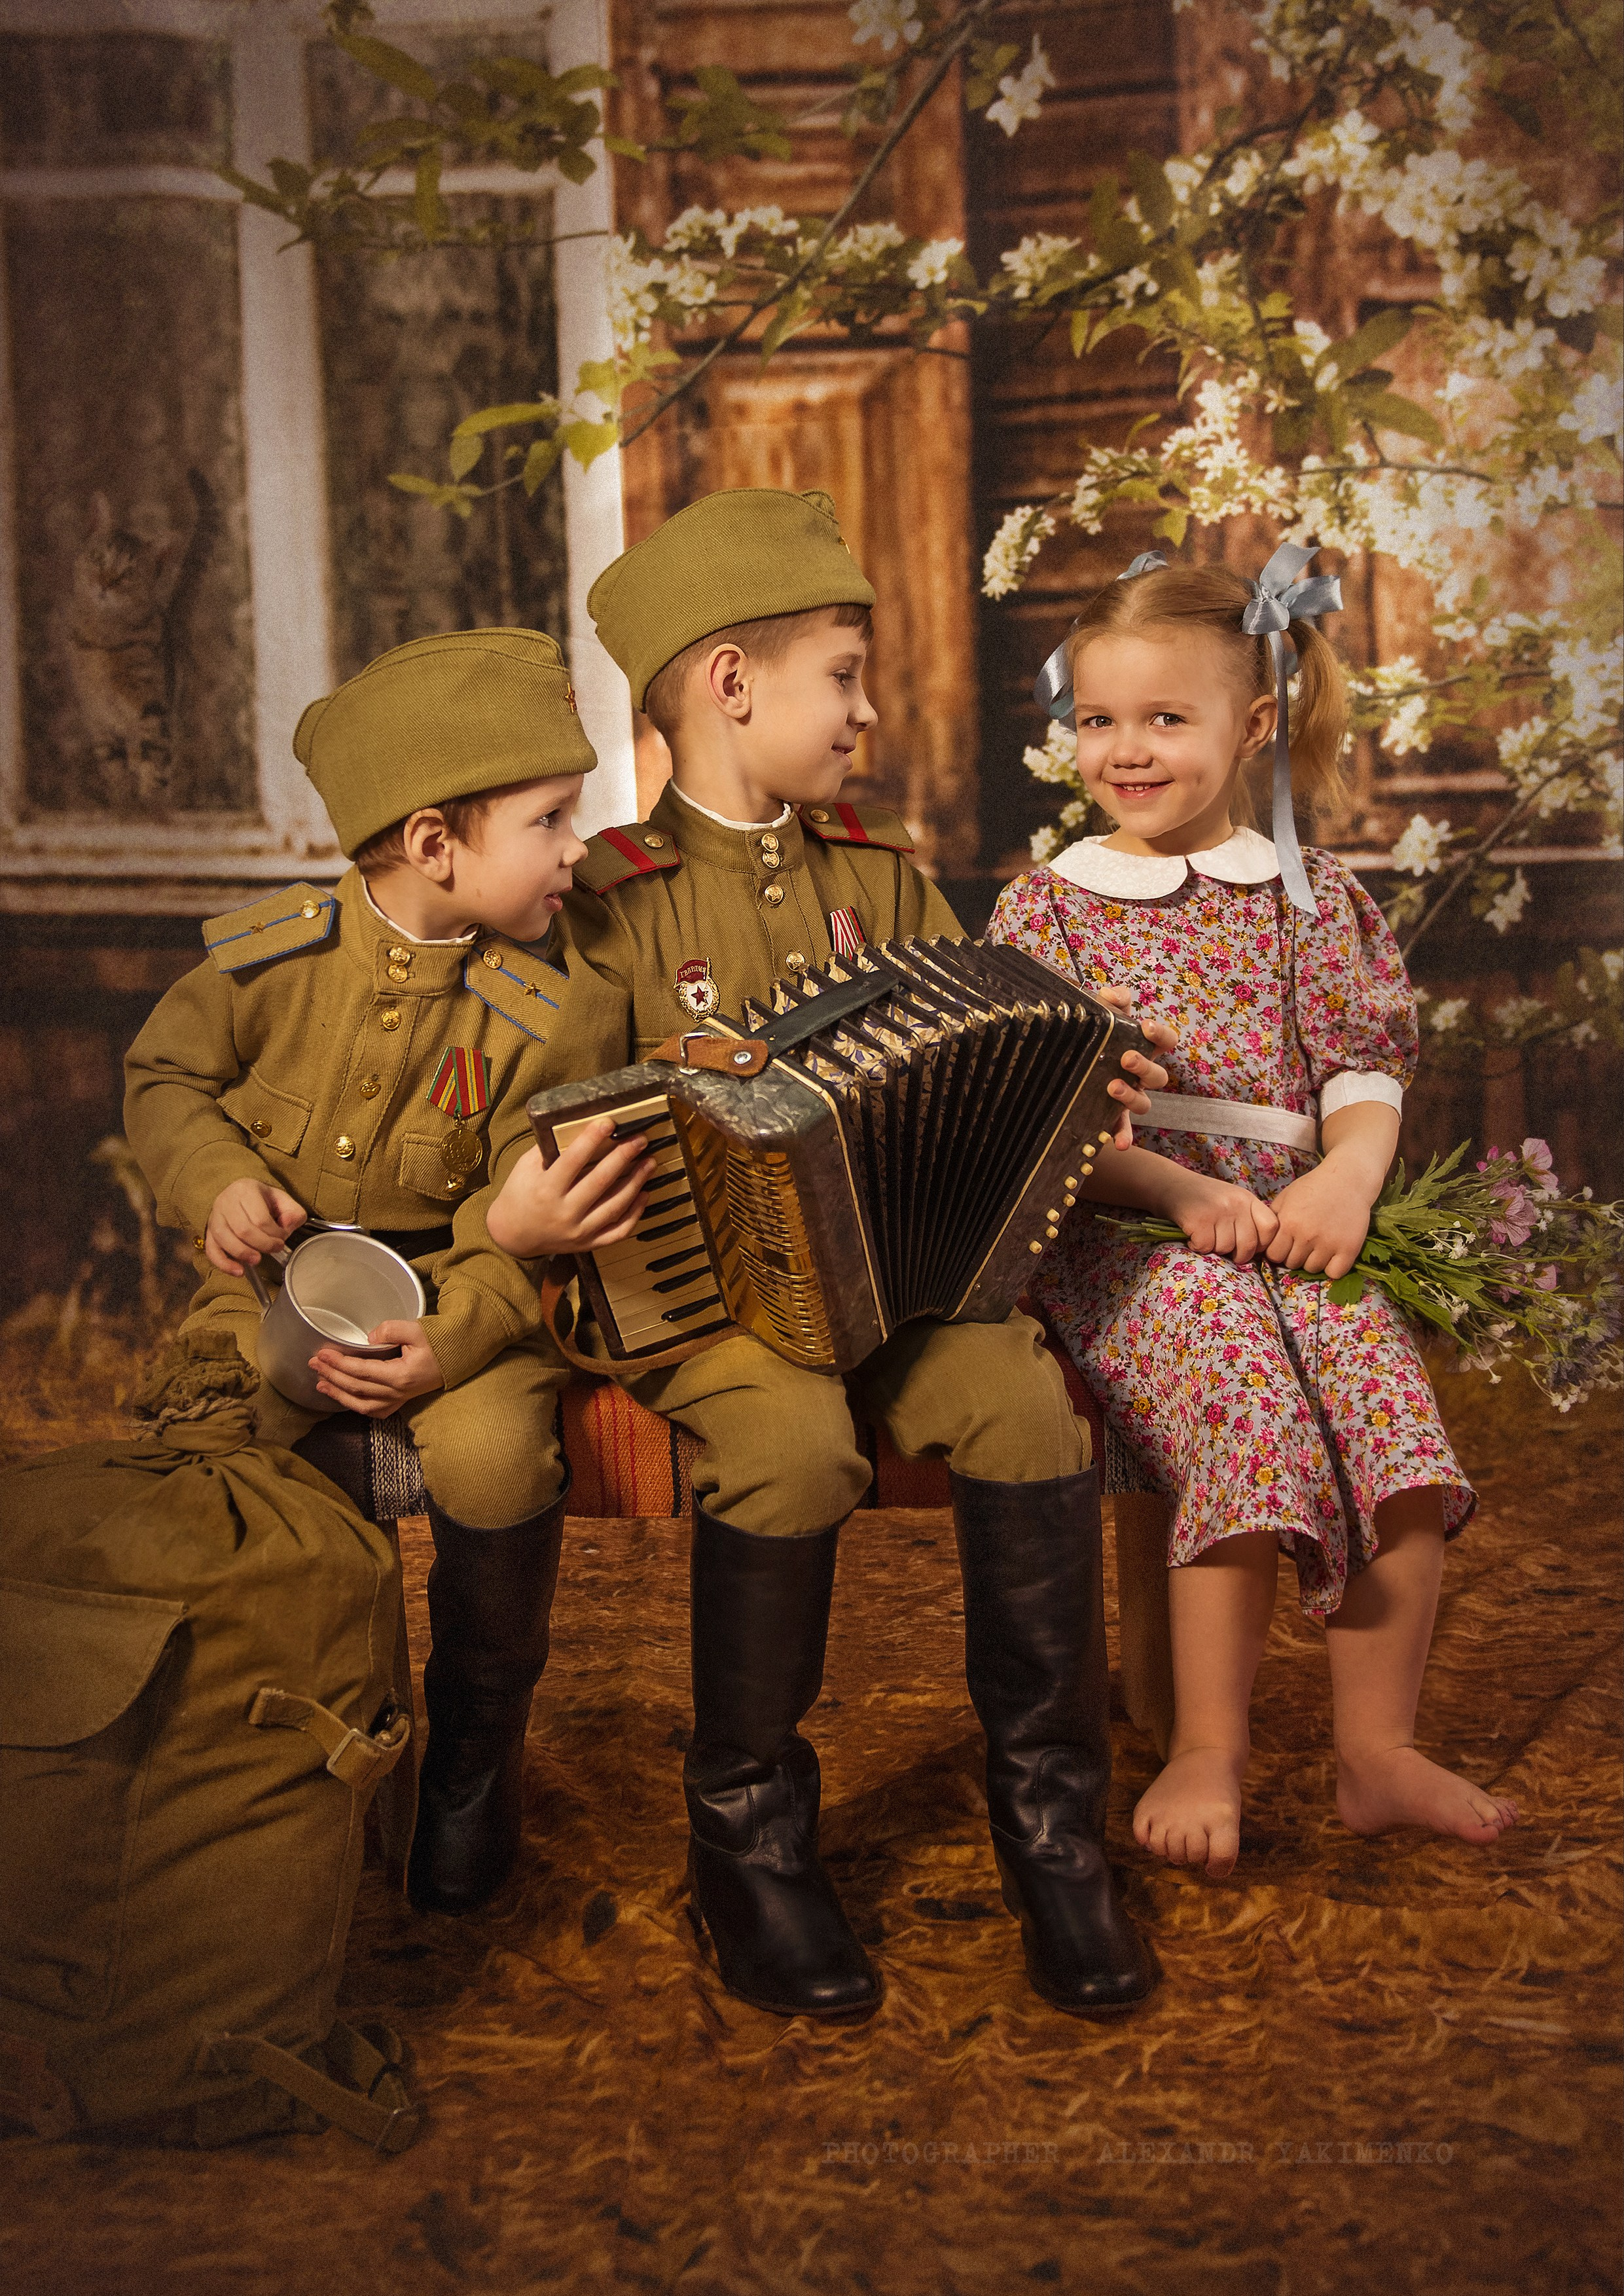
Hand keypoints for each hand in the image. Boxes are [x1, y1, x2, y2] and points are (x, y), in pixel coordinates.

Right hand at [206, 1179, 305, 1275]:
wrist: (239, 1193)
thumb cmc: (261, 1199)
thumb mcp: (282, 1199)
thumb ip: (293, 1212)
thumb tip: (288, 1225)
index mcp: (246, 1190)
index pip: (260, 1219)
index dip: (274, 1234)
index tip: (282, 1239)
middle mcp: (226, 1202)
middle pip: (243, 1230)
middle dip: (263, 1245)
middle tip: (275, 1249)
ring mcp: (215, 1217)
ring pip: (225, 1239)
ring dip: (243, 1254)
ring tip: (257, 1260)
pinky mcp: (209, 1232)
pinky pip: (212, 1250)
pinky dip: (224, 1264)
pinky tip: (238, 1271)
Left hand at [310, 1320, 444, 1417]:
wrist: (458, 1357)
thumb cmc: (440, 1342)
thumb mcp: (418, 1329)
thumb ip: (392, 1329)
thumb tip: (370, 1337)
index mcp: (400, 1375)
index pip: (362, 1371)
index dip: (339, 1364)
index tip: (322, 1354)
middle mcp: (398, 1392)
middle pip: (357, 1388)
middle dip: (332, 1376)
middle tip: (314, 1364)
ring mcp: (399, 1399)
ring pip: (362, 1404)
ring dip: (339, 1394)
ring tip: (320, 1384)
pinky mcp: (401, 1401)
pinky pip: (374, 1411)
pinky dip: (356, 1406)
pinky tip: (344, 1398)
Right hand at [486, 1121, 655, 1258]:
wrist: (513, 1235)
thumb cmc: (520, 1194)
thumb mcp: (526, 1167)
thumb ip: (550, 1150)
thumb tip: (581, 1128)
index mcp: (546, 1190)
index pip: (573, 1160)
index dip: (592, 1139)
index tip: (609, 1122)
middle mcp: (564, 1213)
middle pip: (600, 1181)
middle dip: (623, 1157)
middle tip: (639, 1140)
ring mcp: (579, 1231)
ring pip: (615, 1206)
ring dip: (636, 1182)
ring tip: (649, 1162)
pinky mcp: (588, 1243)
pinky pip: (618, 1230)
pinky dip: (635, 1213)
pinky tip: (644, 1194)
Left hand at [1094, 987, 1174, 1147]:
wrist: (1063, 1058)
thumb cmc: (1093, 1033)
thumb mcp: (1100, 1012)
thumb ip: (1111, 1000)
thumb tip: (1113, 995)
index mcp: (1142, 1047)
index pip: (1165, 1040)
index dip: (1161, 1035)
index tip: (1146, 1027)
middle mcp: (1140, 1074)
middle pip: (1158, 1076)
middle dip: (1145, 1067)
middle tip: (1126, 1058)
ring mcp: (1128, 1096)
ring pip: (1144, 1104)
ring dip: (1132, 1097)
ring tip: (1113, 1088)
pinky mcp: (1111, 1115)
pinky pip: (1122, 1128)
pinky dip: (1124, 1137)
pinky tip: (1119, 1145)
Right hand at [1163, 1169, 1279, 1264]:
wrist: (1170, 1184)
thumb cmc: (1202, 1197)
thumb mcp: (1232, 1199)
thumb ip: (1247, 1218)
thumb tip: (1259, 1249)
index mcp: (1248, 1198)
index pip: (1271, 1228)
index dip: (1262, 1243)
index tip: (1249, 1245)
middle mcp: (1236, 1203)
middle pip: (1249, 1245)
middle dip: (1237, 1254)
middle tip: (1224, 1248)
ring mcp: (1218, 1211)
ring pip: (1226, 1248)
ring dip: (1214, 1248)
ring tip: (1205, 1235)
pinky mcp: (1199, 1220)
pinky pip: (1206, 1247)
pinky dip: (1197, 1246)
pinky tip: (1192, 1236)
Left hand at [1266, 1163, 1370, 1278]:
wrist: (1348, 1179)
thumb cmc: (1314, 1187)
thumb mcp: (1286, 1197)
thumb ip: (1272, 1218)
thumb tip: (1261, 1240)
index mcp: (1289, 1222)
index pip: (1274, 1255)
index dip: (1278, 1250)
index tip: (1285, 1244)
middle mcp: (1307, 1235)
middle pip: (1292, 1263)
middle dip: (1294, 1255)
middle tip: (1304, 1242)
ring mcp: (1329, 1243)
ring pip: (1312, 1268)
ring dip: (1313, 1261)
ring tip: (1319, 1245)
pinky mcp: (1349, 1248)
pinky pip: (1334, 1273)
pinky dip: (1332, 1268)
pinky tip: (1332, 1255)